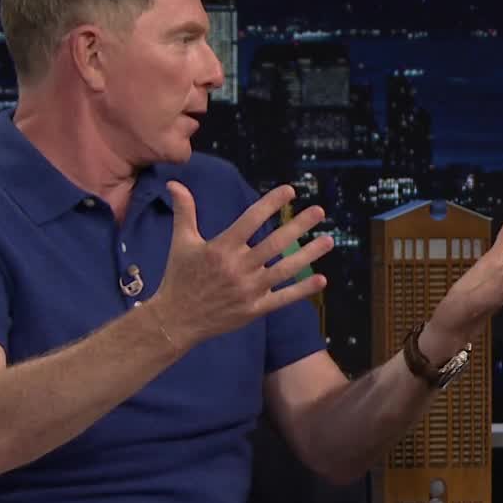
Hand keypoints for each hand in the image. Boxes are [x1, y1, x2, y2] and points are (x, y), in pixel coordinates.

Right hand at [150, 182, 331, 345]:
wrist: (176, 319)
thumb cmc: (179, 277)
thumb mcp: (180, 242)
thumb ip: (184, 212)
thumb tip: (175, 183)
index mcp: (221, 248)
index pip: (250, 220)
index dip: (271, 204)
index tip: (290, 191)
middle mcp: (237, 267)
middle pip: (274, 243)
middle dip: (298, 226)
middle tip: (320, 211)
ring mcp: (248, 290)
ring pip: (284, 270)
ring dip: (308, 255)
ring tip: (328, 240)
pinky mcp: (254, 309)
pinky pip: (283, 299)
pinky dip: (302, 290)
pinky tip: (321, 279)